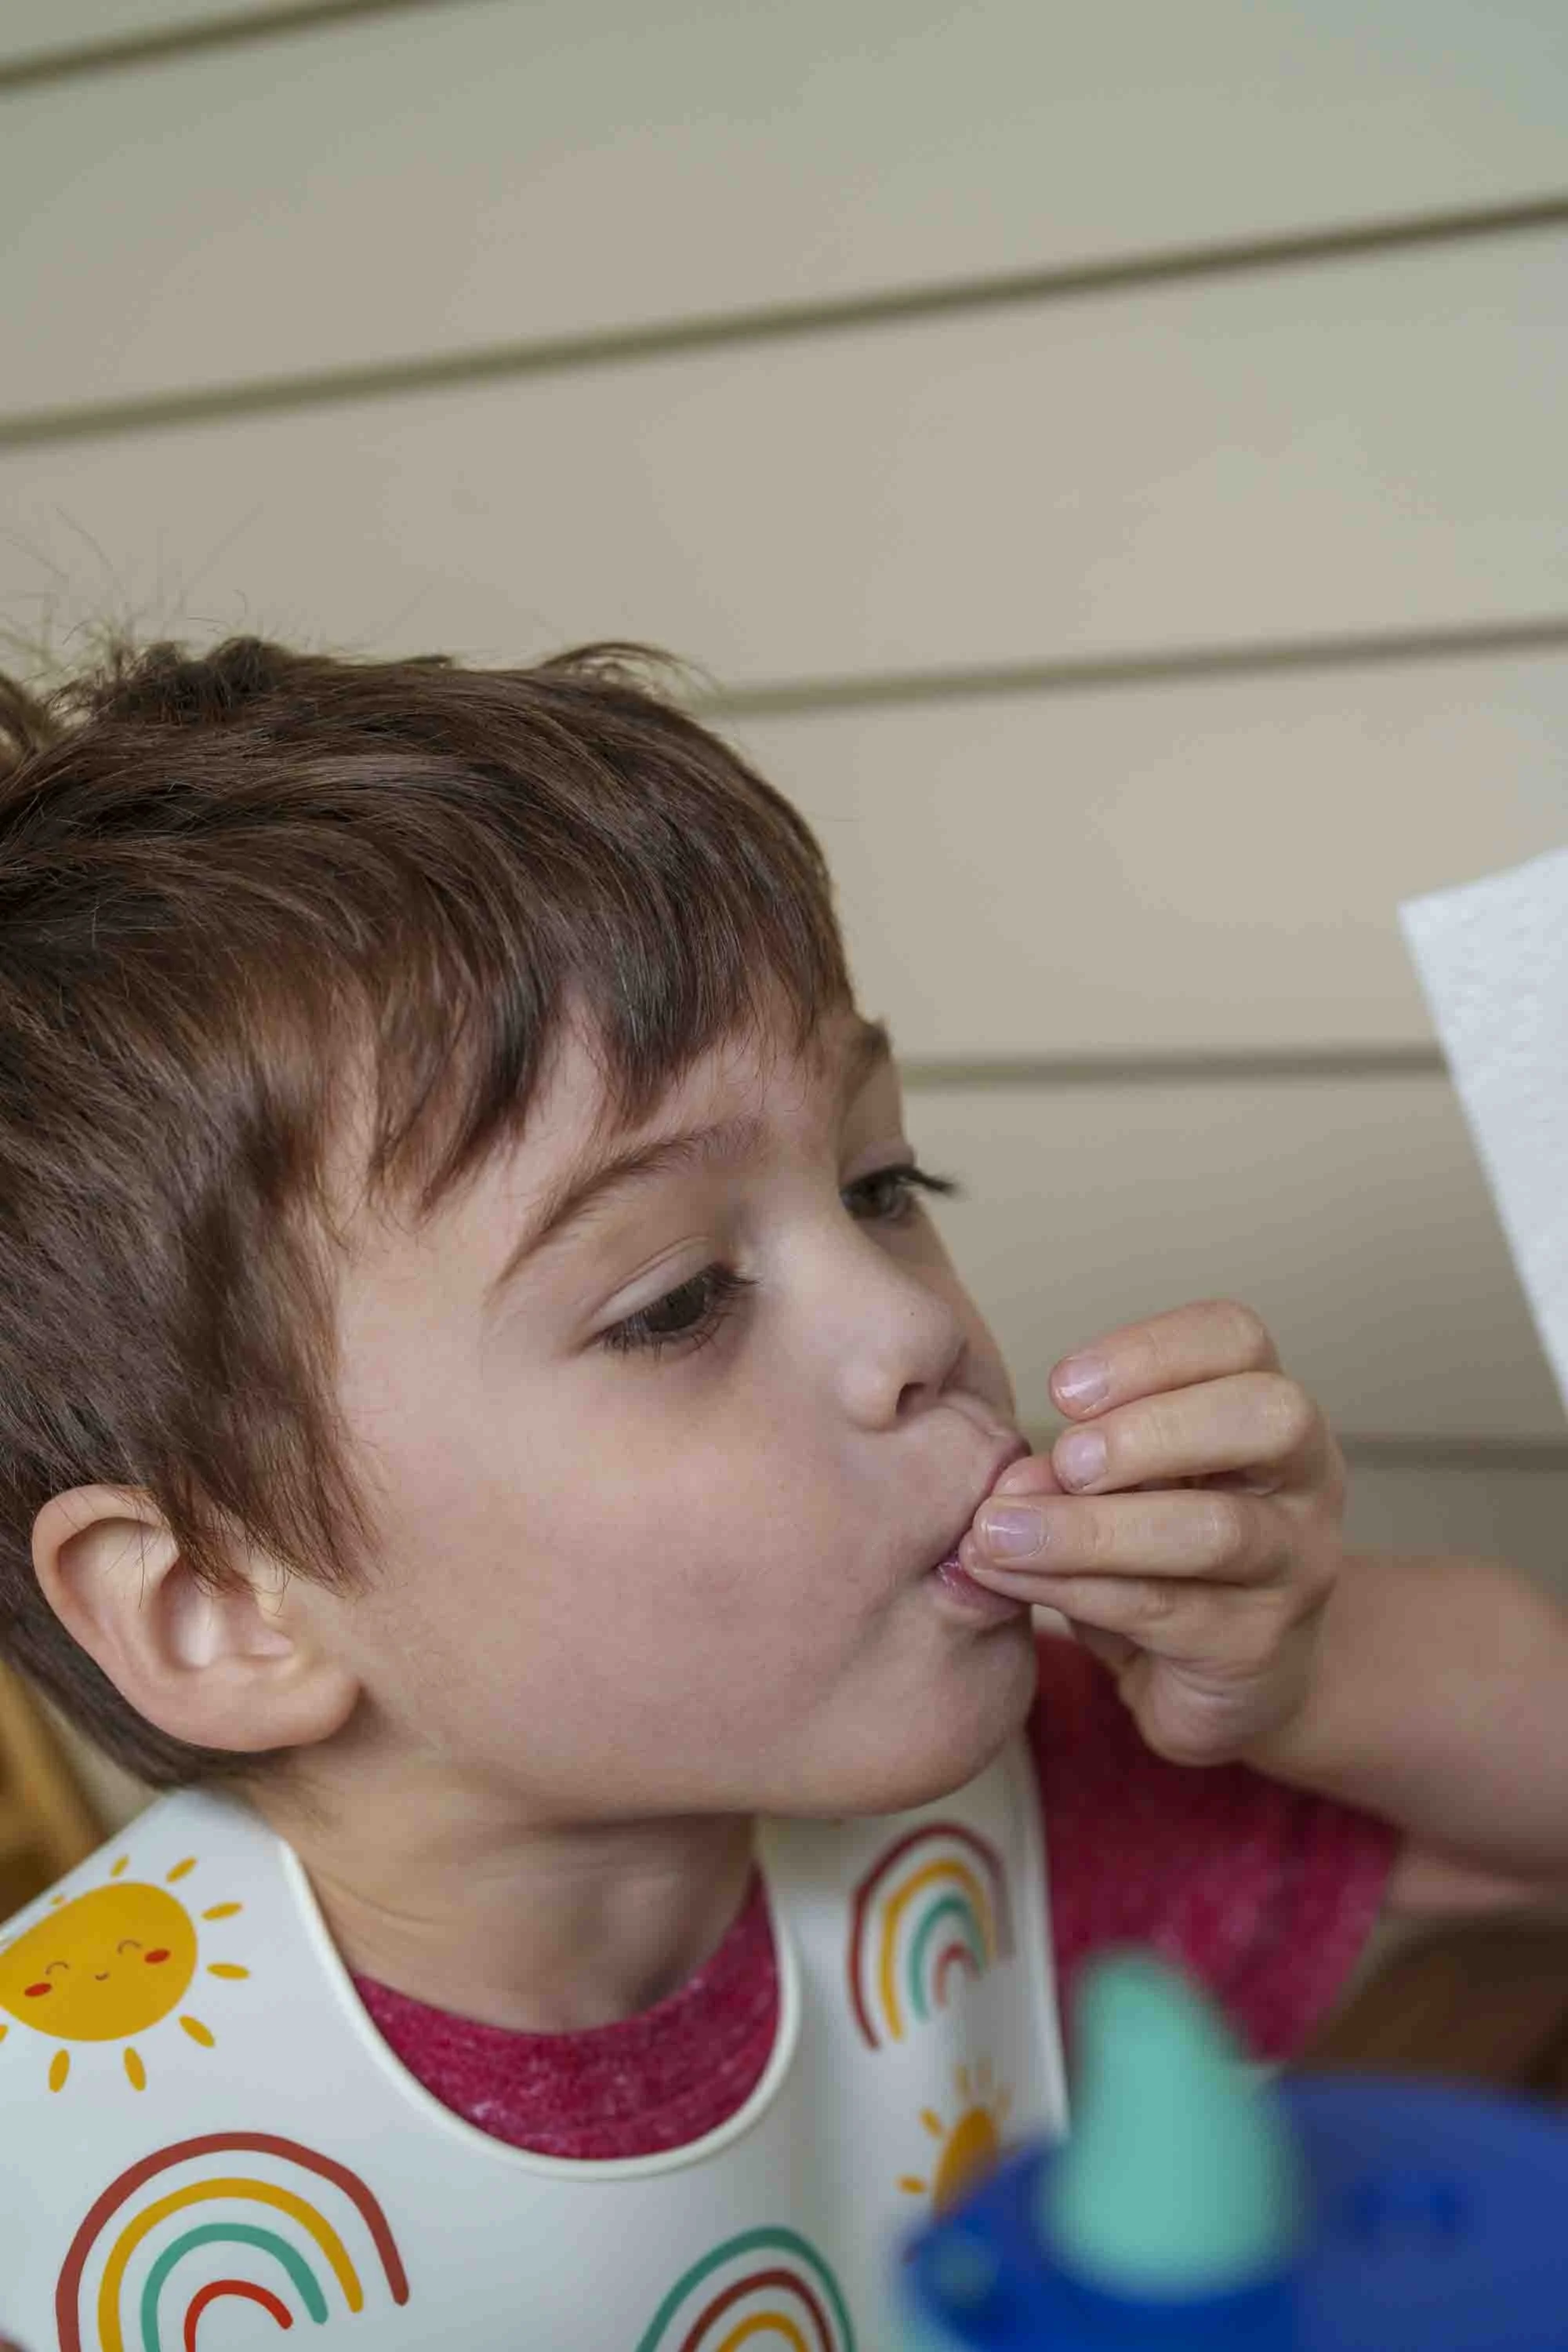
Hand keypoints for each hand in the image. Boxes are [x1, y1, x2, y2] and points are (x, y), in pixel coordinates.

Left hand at [959, 1300, 1346, 1766]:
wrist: (1224, 1686)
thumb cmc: (1163, 1562)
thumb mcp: (1114, 1496)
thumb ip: (1068, 1473)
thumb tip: (1012, 1481)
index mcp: (1264, 1411)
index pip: (1236, 1339)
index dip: (1150, 1349)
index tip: (1061, 1388)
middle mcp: (1305, 1477)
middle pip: (1269, 1415)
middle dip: (1153, 1428)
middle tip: (1064, 1460)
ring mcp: (1296, 1564)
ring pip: (1215, 1529)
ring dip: (1090, 1527)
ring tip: (998, 1531)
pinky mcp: (1258, 1645)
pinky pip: (1166, 1610)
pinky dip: (1074, 1588)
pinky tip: (1008, 1577)